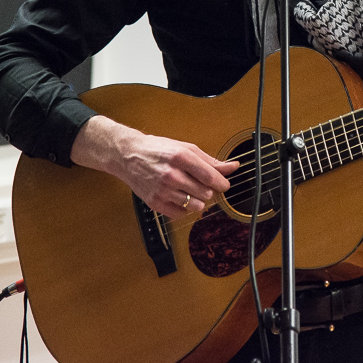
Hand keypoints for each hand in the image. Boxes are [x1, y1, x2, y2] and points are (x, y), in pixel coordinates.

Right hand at [71, 115, 238, 216]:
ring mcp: (162, 191)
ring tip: (188, 189)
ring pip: (196, 206)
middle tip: (199, 183)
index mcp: (181, 157)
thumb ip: (211, 160)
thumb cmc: (159, 150)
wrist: (128, 156)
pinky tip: (178, 196)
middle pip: (206, 193)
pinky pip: (181, 214)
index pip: (210, 177)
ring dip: (197, 200)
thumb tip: (234, 166)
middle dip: (208, 190)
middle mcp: (171, 175)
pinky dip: (184, 208)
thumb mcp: (186, 148)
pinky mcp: (155, 203)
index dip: (222, 183)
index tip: (223, 184)